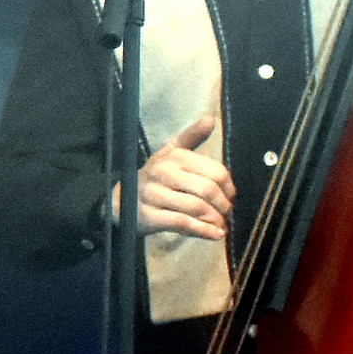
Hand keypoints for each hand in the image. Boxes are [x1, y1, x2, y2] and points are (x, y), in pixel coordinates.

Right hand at [133, 111, 232, 240]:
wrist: (121, 200)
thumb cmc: (155, 177)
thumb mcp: (170, 153)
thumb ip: (191, 137)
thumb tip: (210, 119)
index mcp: (173, 156)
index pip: (214, 171)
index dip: (229, 186)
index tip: (230, 195)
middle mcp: (162, 173)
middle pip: (207, 190)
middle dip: (223, 204)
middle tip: (226, 212)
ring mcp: (154, 195)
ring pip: (196, 208)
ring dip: (215, 219)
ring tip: (221, 225)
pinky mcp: (149, 216)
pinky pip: (183, 223)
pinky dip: (203, 231)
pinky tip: (215, 235)